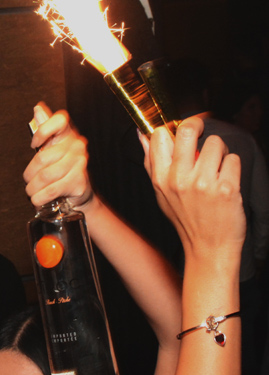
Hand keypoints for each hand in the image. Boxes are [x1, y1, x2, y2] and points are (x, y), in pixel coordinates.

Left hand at [23, 102, 92, 208]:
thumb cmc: (61, 169)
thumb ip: (44, 129)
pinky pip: (52, 190)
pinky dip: (40, 197)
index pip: (59, 121)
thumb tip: (38, 108)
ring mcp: (80, 163)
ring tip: (31, 192)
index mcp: (68, 134)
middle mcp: (77, 146)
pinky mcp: (79, 181)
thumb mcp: (51, 148)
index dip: (43, 131)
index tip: (34, 144)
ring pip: (45, 176)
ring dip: (33, 188)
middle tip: (27, 180)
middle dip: (29, 173)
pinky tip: (37, 199)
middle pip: (43, 157)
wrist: (78, 194)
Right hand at [140, 117, 245, 258]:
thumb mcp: (161, 193)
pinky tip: (226, 182)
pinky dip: (233, 168)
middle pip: (188, 130)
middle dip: (199, 126)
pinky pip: (233, 159)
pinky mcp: (227, 189)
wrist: (209, 249)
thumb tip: (142, 134)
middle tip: (203, 135)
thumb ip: (151, 162)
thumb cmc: (186, 220)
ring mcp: (203, 184)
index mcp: (161, 179)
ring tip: (217, 168)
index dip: (174, 128)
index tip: (183, 131)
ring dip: (220, 152)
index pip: (160, 135)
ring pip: (216, 143)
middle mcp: (179, 180)